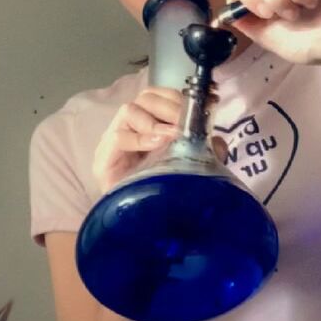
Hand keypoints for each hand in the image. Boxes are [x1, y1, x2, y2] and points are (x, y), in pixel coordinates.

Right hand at [92, 87, 227, 195]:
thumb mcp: (187, 167)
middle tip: (186, 123)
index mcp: (150, 124)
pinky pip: (118, 137)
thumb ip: (203, 152)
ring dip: (155, 121)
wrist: (132, 224)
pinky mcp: (103, 159)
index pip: (160, 95)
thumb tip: (217, 142)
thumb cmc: (158, 192)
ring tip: (171, 136)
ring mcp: (114, 140)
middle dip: (170, 107)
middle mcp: (131, 127)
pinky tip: (157, 144)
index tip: (203, 103)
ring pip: (129, 111)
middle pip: (145, 98)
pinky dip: (140, 138)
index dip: (180, 96)